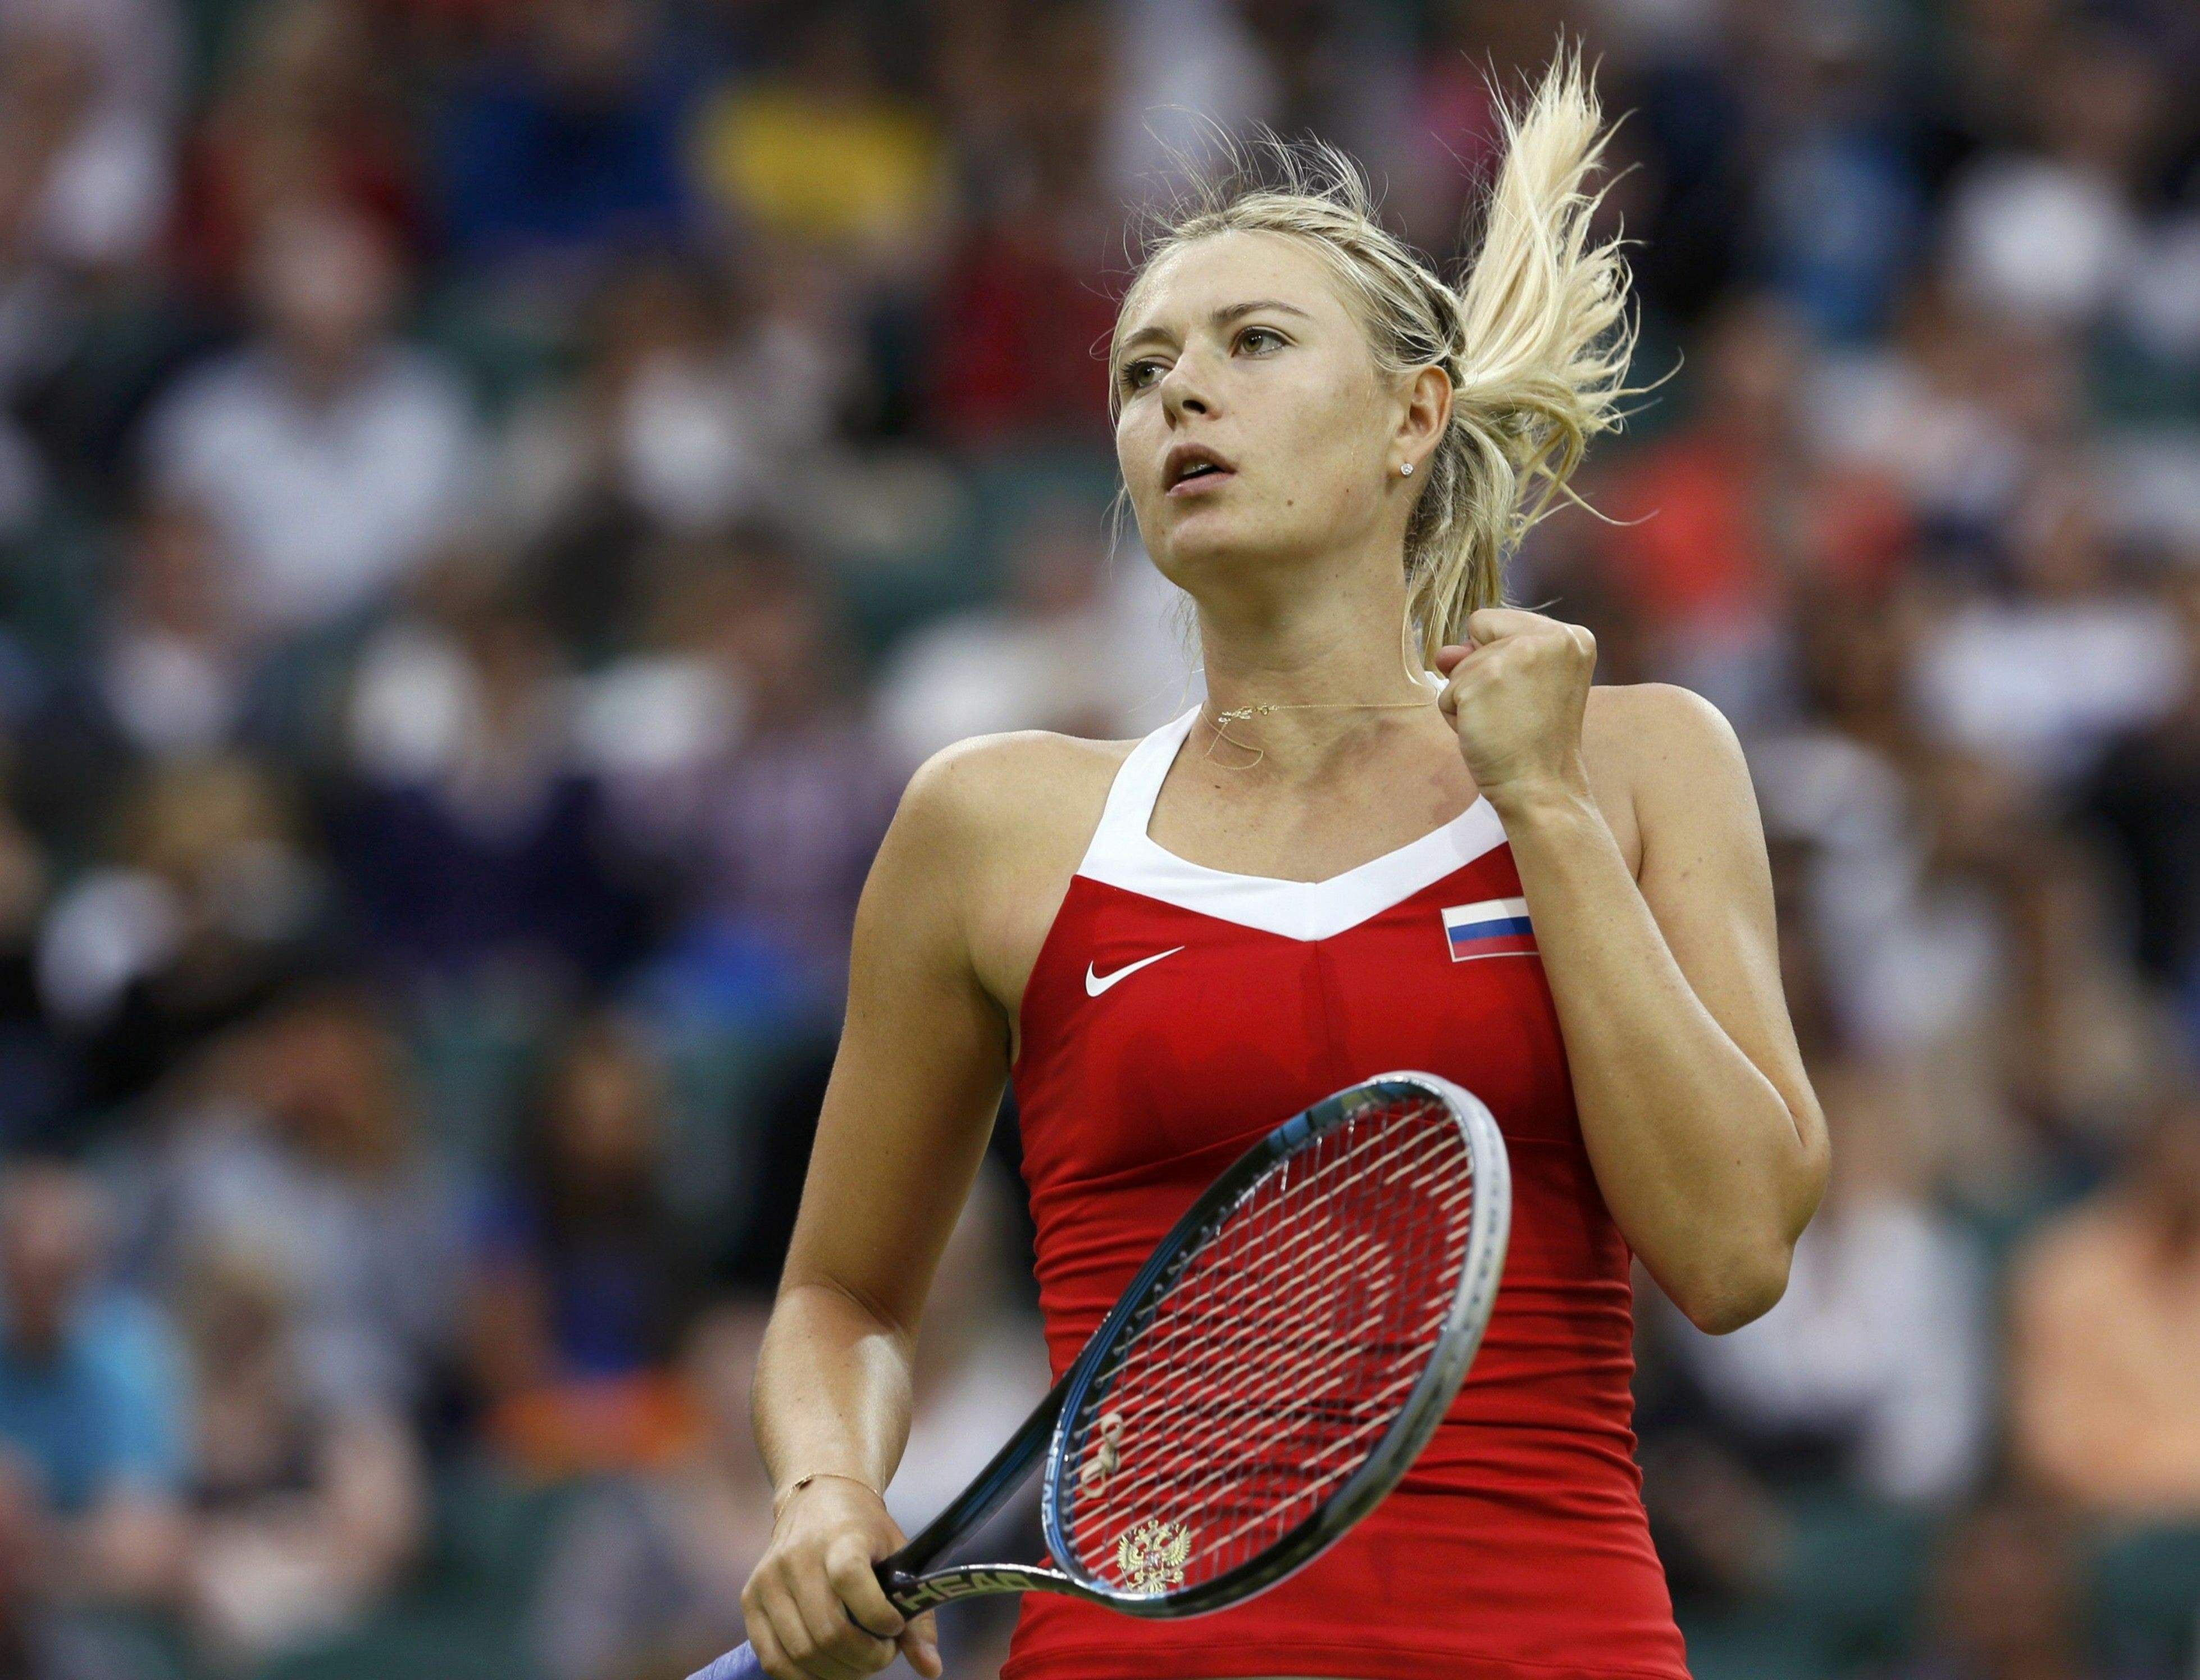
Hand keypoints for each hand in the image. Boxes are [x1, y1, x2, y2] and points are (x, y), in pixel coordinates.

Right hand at [741, 1478, 940, 1679]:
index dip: (879, 1617)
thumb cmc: (865, 1531)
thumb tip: (931, 1670)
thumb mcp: (899, 1555)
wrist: (817, 1498)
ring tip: (859, 1661)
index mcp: (839, 1538)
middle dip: (865, 1658)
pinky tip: (828, 1668)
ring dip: (838, 1672)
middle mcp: (797, 1557)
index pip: (851, 1580)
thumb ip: (918, 1614)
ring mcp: (768, 1579)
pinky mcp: (750, 1599)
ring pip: (802, 1652)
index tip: (895, 1626)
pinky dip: (804, 1676)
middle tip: (882, 1655)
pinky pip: (773, 1659)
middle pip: (829, 1631)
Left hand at [1434, 608, 1595, 808]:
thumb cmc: (1535, 742)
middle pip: (1476, 636)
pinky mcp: (1482, 680)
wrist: (1541, 787)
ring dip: (1468, 699)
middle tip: (1514, 711)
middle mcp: (1549, 638)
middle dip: (1481, 674)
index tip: (1525, 692)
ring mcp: (1514, 656)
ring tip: (1502, 724)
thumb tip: (1443, 653)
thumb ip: (1486, 655)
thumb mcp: (1523, 685)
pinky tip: (1486, 734)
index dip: (1496, 656)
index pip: (1496, 622)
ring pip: (1459, 667)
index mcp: (1571, 637)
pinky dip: (1456, 718)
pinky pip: (1446, 694)